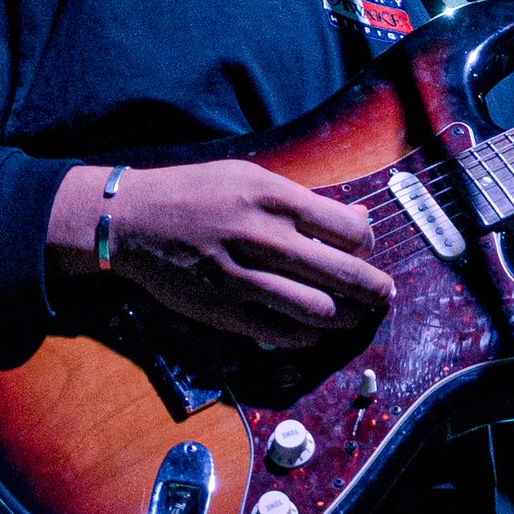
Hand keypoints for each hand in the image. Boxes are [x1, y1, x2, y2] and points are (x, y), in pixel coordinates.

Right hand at [47, 158, 393, 352]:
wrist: (130, 220)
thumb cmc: (194, 192)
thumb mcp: (249, 178)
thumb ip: (302, 201)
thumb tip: (356, 218)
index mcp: (273, 198)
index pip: (348, 229)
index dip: (367, 243)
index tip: (366, 248)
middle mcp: (263, 237)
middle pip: (343, 273)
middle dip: (374, 289)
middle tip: (384, 295)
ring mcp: (244, 278)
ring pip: (319, 310)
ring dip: (346, 317)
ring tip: (354, 316)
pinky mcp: (225, 310)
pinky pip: (282, 333)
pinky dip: (307, 336)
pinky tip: (314, 330)